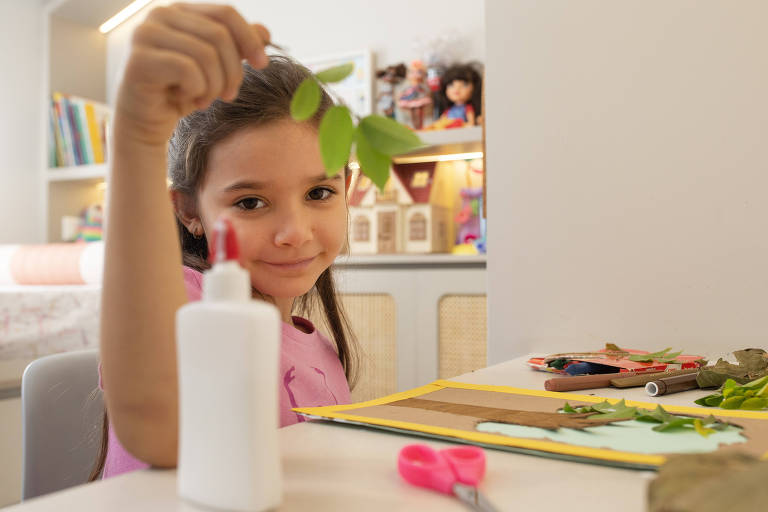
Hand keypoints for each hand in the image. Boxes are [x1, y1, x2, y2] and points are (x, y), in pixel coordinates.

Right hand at [116, 3, 269, 146]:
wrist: (146, 123)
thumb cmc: (181, 93)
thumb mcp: (216, 69)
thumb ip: (236, 47)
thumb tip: (265, 32)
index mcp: (180, 11)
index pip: (226, 14)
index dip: (249, 39)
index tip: (262, 65)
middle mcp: (159, 15)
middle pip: (219, 35)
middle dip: (233, 71)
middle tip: (229, 95)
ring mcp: (146, 35)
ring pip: (206, 54)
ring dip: (214, 85)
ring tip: (206, 99)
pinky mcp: (139, 60)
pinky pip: (188, 71)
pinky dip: (196, 90)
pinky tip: (186, 98)